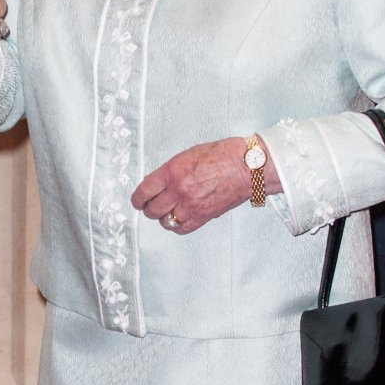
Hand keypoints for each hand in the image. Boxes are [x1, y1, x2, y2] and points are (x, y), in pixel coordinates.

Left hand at [132, 138, 276, 233]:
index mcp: (173, 172)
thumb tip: (154, 184)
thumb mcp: (188, 155)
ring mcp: (191, 205)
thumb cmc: (223, 156)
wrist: (247, 166)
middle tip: (151, 206)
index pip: (144, 191)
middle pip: (152, 210)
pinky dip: (178, 226)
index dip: (137, 199)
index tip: (138, 201)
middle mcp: (180, 190)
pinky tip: (180, 218)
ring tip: (168, 211)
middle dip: (149, 209)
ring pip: (165, 221)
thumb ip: (169, 171)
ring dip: (164, 218)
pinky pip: (182, 229)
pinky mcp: (203, 216)